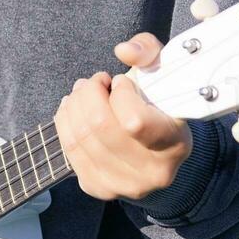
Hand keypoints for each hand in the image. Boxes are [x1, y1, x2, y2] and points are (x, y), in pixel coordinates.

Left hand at [52, 32, 191, 201]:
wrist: (158, 150)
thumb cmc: (160, 105)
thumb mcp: (164, 73)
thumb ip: (148, 52)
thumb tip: (123, 50)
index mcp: (174, 145)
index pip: (133, 122)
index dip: (120, 93)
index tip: (121, 82)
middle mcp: (151, 173)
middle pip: (99, 127)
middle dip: (89, 93)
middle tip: (94, 81)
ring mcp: (122, 185)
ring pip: (80, 137)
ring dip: (74, 105)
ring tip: (82, 91)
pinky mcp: (98, 188)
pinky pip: (69, 149)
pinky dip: (64, 122)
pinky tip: (72, 109)